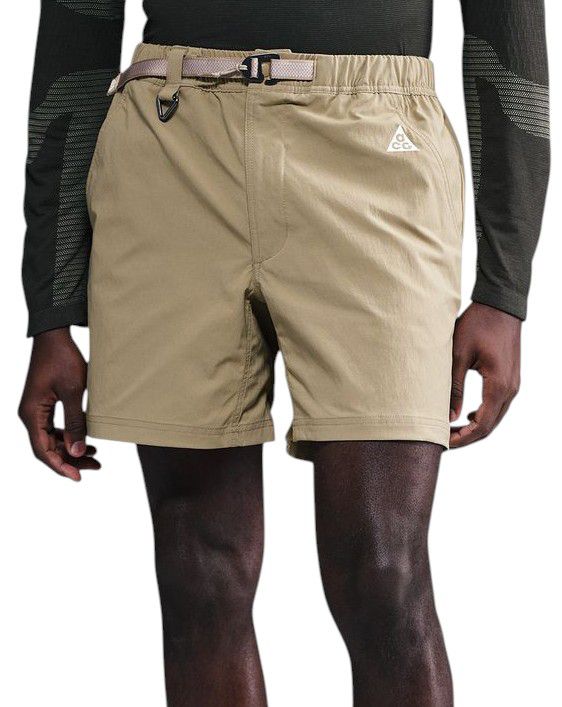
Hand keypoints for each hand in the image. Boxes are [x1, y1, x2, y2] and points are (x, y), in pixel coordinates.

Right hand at [19, 327, 99, 480]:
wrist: (54, 335)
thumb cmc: (63, 359)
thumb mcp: (73, 392)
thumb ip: (75, 423)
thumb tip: (77, 451)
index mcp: (31, 414)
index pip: (43, 450)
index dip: (60, 466)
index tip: (79, 476)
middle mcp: (29, 414)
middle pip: (47, 448)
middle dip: (70, 460)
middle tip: (95, 466)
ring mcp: (35, 410)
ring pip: (51, 439)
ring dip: (70, 449)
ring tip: (96, 456)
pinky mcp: (43, 404)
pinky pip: (53, 428)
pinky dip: (68, 436)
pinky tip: (86, 440)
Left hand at [449, 303, 520, 448]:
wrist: (500, 305)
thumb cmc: (477, 325)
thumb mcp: (458, 355)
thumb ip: (453, 388)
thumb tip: (448, 417)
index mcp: (498, 385)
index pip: (481, 425)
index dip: (462, 439)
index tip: (442, 444)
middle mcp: (510, 389)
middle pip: (489, 426)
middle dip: (465, 437)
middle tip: (440, 441)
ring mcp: (512, 385)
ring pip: (494, 418)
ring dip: (473, 428)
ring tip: (449, 430)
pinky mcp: (510, 379)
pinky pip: (497, 406)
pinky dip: (482, 415)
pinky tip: (465, 415)